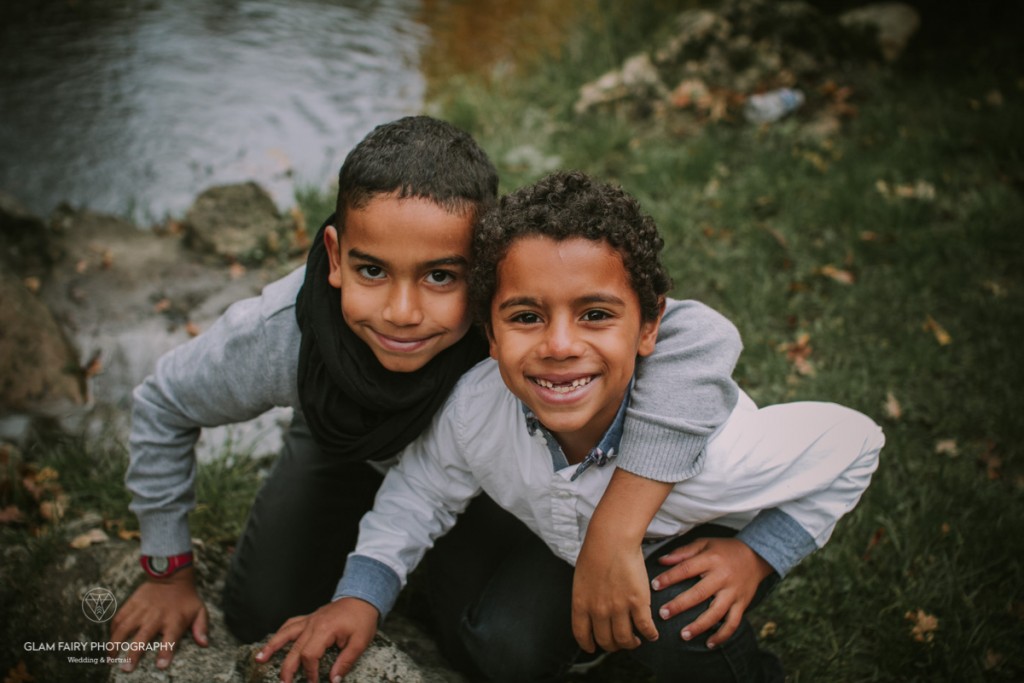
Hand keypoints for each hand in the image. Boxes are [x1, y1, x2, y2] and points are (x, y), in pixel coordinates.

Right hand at [109, 567, 208, 671]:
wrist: (172, 574)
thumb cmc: (186, 598)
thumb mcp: (199, 610)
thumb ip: (201, 627)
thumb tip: (204, 644)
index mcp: (175, 620)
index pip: (171, 638)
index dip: (166, 651)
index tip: (161, 665)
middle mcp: (157, 616)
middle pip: (143, 636)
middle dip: (134, 653)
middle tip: (126, 668)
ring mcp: (143, 609)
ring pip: (126, 627)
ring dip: (116, 643)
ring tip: (110, 658)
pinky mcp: (133, 602)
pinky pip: (120, 617)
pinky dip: (113, 629)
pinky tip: (110, 639)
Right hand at [256, 597, 378, 682]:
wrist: (363, 597)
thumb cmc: (362, 619)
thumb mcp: (360, 642)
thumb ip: (346, 662)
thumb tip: (334, 680)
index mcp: (325, 629)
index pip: (310, 655)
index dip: (310, 672)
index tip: (314, 682)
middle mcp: (313, 624)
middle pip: (294, 648)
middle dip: (287, 668)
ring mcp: (309, 619)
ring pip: (286, 633)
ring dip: (272, 646)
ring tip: (259, 658)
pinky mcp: (310, 618)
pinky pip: (290, 624)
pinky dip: (281, 633)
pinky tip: (274, 641)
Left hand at [572, 534, 658, 652]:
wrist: (612, 540)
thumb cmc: (595, 553)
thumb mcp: (581, 579)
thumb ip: (586, 597)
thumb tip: (590, 610)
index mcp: (581, 604)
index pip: (582, 635)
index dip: (588, 645)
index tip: (593, 648)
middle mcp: (598, 611)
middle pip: (605, 640)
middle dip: (613, 646)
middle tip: (619, 642)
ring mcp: (618, 608)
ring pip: (625, 639)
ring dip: (630, 644)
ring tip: (635, 641)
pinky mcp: (638, 602)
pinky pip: (645, 627)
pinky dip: (650, 634)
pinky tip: (652, 635)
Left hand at [650, 537, 772, 647]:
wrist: (757, 555)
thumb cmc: (725, 549)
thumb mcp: (704, 543)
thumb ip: (683, 552)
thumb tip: (661, 561)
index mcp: (711, 559)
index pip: (686, 568)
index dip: (669, 577)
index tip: (654, 585)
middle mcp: (723, 577)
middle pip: (699, 593)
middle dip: (680, 605)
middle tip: (663, 614)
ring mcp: (733, 592)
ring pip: (716, 613)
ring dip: (699, 626)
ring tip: (683, 635)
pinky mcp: (742, 604)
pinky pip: (733, 623)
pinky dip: (722, 635)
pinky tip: (709, 643)